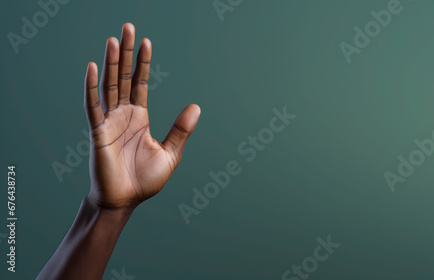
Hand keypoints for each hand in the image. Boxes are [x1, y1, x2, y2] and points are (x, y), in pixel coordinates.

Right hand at [84, 23, 199, 208]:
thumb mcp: (170, 153)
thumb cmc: (145, 179)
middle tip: (128, 27)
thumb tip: (197, 106)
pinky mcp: (98, 132)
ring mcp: (109, 121)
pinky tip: (92, 67)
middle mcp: (123, 114)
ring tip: (114, 39)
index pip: (140, 83)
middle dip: (126, 53)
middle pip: (124, 77)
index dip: (143, 63)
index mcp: (140, 117)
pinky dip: (91, 87)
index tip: (146, 41)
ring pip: (109, 85)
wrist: (126, 200)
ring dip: (111, 62)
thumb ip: (181, 130)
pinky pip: (93, 106)